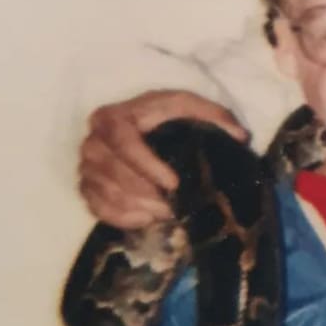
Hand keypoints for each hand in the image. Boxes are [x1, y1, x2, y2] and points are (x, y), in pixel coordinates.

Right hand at [78, 89, 247, 228]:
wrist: (141, 124)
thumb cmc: (165, 116)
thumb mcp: (189, 106)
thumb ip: (214, 116)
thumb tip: (239, 136)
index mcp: (112, 117)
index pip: (123, 142)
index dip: (147, 165)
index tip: (173, 183)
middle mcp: (92, 142)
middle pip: (113, 173)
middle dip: (146, 193)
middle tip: (174, 206)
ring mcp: (86, 167)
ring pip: (106, 194)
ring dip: (139, 208)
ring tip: (168, 213)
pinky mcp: (86, 188)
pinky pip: (98, 209)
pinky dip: (123, 218)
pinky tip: (148, 219)